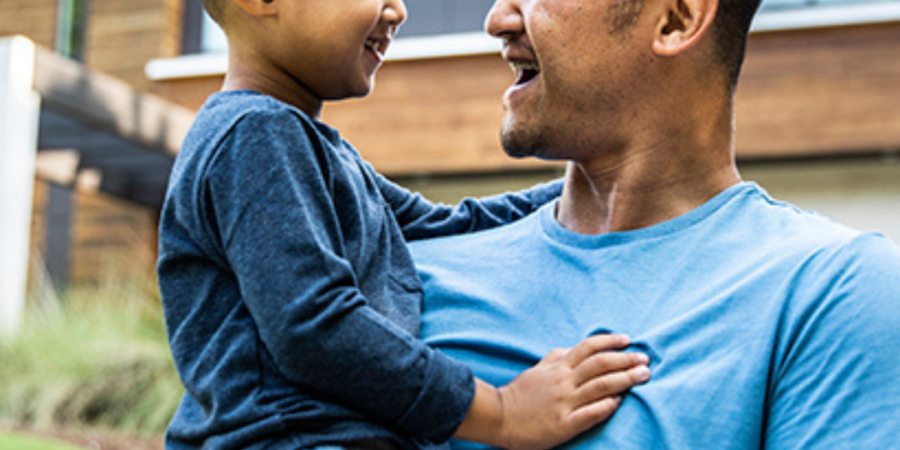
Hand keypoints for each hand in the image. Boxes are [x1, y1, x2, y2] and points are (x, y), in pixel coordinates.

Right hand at [497, 334, 649, 449]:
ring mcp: (564, 402)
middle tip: (645, 360)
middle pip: (600, 364)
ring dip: (624, 380)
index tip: (627, 340)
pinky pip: (590, 413)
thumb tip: (572, 349)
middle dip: (625, 360)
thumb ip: (555, 358)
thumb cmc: (519, 394)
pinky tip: (620, 402)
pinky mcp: (563, 424)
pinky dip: (607, 406)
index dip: (609, 341)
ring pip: (600, 386)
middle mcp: (563, 382)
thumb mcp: (536, 370)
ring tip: (643, 376)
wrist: (499, 417)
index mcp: (558, 368)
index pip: (588, 347)